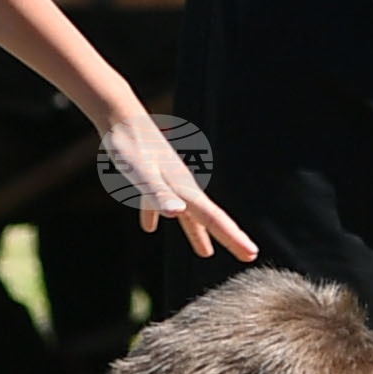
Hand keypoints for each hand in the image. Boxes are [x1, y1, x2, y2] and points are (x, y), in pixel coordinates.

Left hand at [99, 101, 258, 260]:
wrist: (121, 117)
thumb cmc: (130, 147)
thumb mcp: (143, 175)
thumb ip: (159, 194)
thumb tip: (177, 213)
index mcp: (184, 189)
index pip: (213, 219)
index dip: (233, 238)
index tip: (252, 255)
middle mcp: (183, 186)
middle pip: (209, 218)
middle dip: (228, 237)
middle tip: (248, 256)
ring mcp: (169, 180)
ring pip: (188, 213)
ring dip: (197, 232)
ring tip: (205, 252)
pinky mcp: (153, 176)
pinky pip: (161, 201)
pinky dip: (157, 215)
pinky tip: (149, 227)